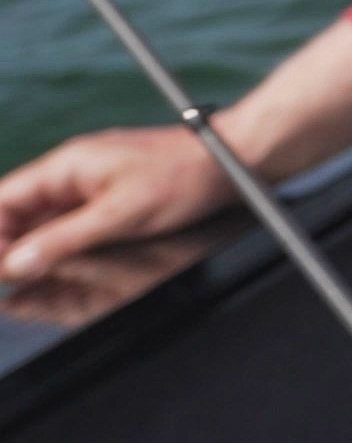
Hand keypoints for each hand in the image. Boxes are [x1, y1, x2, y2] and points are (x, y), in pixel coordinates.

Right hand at [0, 17, 351, 282]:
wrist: (237, 160)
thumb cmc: (187, 175)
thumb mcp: (122, 213)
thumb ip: (65, 239)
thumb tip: (15, 263)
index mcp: (67, 165)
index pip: (4, 200)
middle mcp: (73, 174)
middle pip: (17, 215)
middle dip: (8, 248)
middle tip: (8, 282)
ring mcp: (92, 188)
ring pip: (43, 224)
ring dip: (32, 251)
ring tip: (25, 282)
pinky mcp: (111, 201)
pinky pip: (70, 226)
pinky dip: (58, 247)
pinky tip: (56, 268)